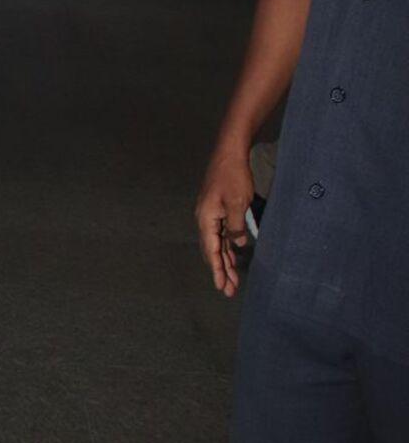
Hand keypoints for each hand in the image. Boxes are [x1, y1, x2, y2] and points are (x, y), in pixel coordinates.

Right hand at [195, 144, 254, 297]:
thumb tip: (237, 244)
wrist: (230, 152)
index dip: (217, 270)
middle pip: (212, 250)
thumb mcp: (238, 204)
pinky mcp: (218, 208)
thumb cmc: (233, 176)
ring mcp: (210, 213)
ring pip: (217, 242)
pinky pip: (221, 233)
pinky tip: (233, 255)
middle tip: (229, 290)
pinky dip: (227, 246)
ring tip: (232, 279)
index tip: (221, 287)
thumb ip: (236, 227)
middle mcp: (204, 218)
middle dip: (221, 270)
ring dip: (225, 260)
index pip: (211, 250)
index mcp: (206, 218)